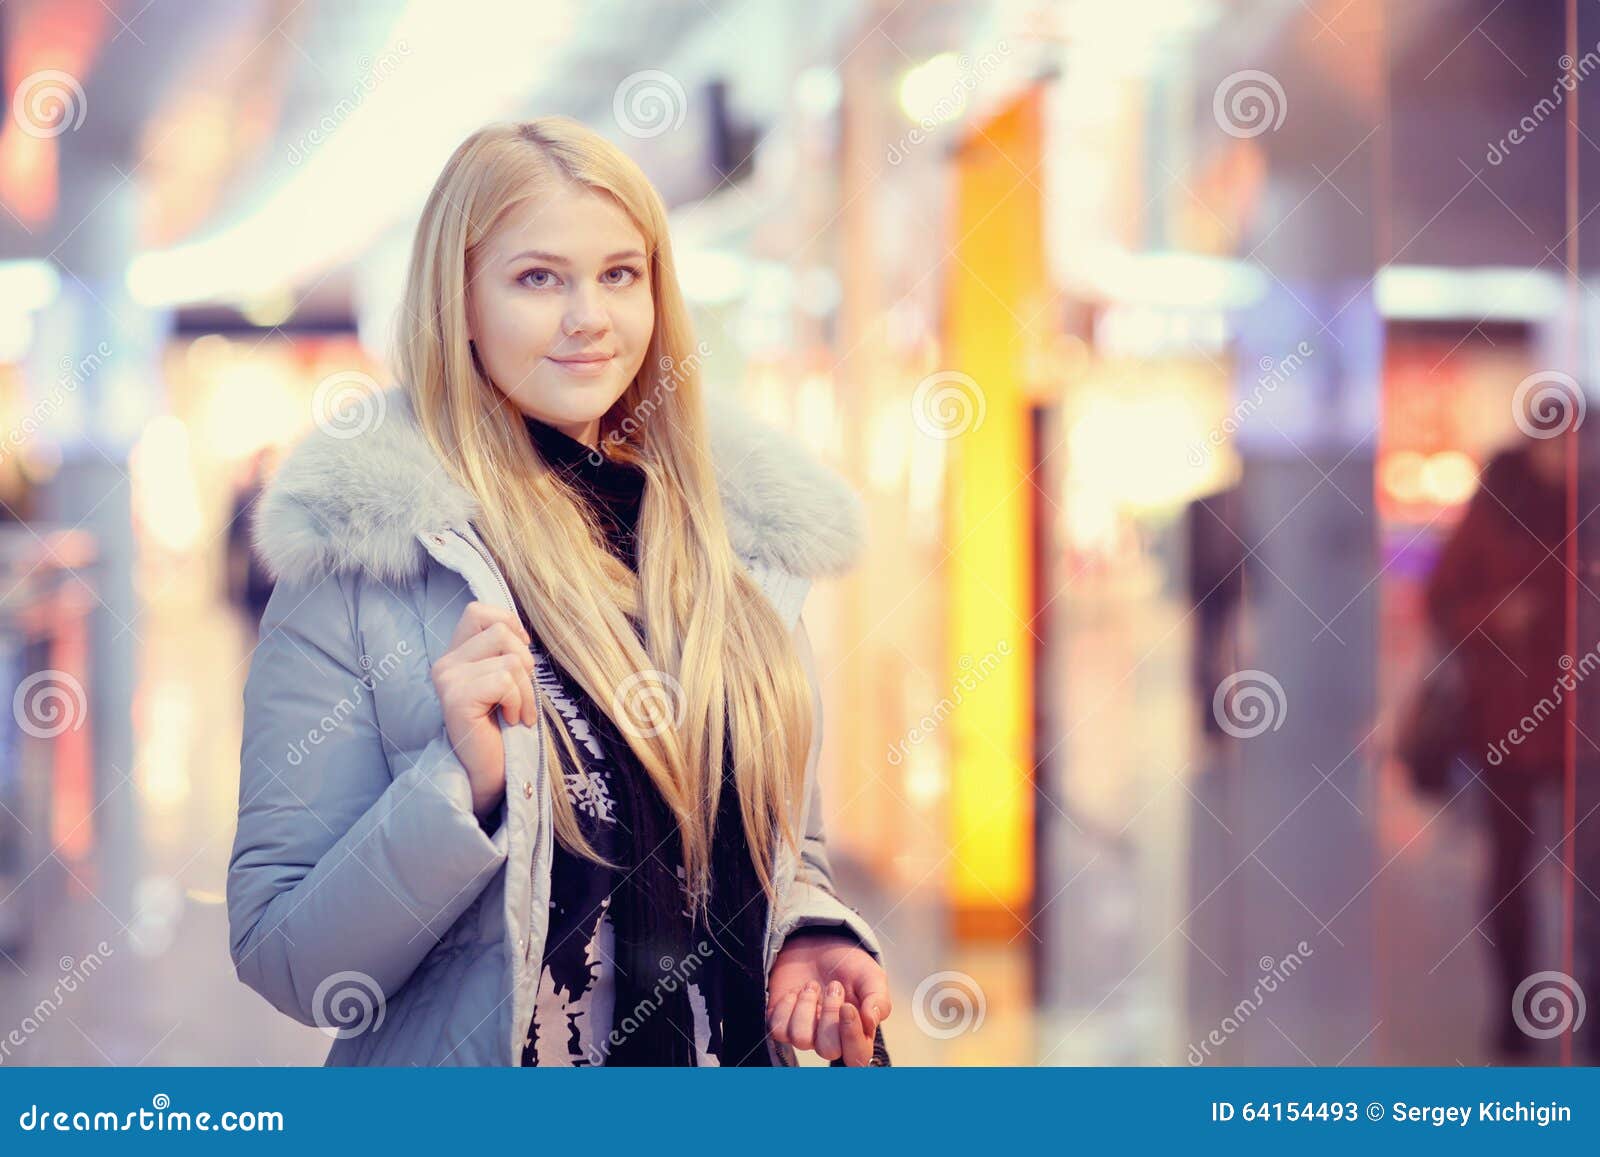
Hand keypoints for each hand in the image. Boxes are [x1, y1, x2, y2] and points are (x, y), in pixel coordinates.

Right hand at [430, 601, 536, 820]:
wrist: (489, 772)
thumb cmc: (502, 728)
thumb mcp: (505, 682)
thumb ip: (504, 654)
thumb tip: (521, 632)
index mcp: (456, 655)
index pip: (478, 611)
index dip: (509, 624)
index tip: (520, 657)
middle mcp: (445, 663)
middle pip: (501, 630)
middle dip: (526, 662)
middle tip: (521, 695)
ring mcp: (448, 679)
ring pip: (510, 659)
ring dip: (527, 690)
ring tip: (517, 712)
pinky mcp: (457, 697)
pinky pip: (506, 681)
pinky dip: (519, 702)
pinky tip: (510, 720)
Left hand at [767, 929, 890, 1065]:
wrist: (819, 944)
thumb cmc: (849, 966)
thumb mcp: (871, 976)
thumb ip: (878, 999)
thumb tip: (872, 1020)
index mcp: (858, 1034)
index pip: (857, 1057)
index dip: (851, 1036)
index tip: (847, 1006)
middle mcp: (831, 1040)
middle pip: (828, 1050)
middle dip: (829, 1015)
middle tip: (834, 986)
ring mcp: (806, 1033)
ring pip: (801, 1039)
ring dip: (807, 1006)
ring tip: (813, 985)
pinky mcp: (783, 1024)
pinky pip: (779, 1028)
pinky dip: (787, 1005)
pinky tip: (796, 991)